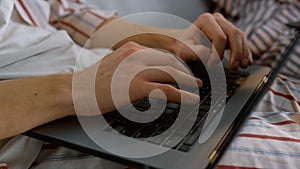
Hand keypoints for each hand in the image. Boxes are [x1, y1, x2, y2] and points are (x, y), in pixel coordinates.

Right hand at [75, 42, 202, 114]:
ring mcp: (138, 70)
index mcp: (133, 49)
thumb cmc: (92, 81)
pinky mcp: (137, 86)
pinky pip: (167, 89)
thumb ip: (131, 64)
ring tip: (198, 88)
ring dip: (188, 81)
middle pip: (170, 61)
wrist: (75, 90)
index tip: (184, 70)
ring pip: (172, 73)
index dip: (177, 63)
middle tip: (196, 79)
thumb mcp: (114, 64)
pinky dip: (182, 94)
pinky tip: (191, 99)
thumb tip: (147, 71)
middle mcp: (137, 55)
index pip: (162, 54)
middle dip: (186, 71)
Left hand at [171, 13, 252, 69]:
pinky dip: (245, 52)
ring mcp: (225, 25)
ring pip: (240, 37)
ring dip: (243, 53)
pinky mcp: (229, 33)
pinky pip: (241, 41)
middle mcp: (217, 19)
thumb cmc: (182, 47)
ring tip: (242, 66)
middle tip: (234, 67)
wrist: (182, 45)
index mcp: (206, 20)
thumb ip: (197, 52)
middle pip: (234, 35)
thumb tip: (211, 54)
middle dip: (236, 53)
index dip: (218, 53)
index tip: (211, 65)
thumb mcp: (185, 51)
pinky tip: (247, 61)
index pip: (220, 37)